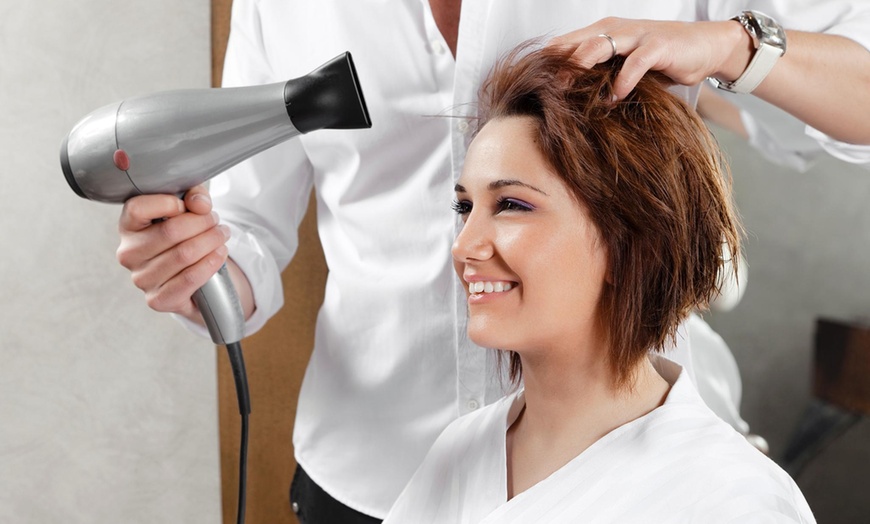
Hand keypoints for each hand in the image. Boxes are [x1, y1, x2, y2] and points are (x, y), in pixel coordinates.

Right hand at [116, 184, 230, 322]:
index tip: (190, 204)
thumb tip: (200, 205)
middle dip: (202, 223)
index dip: (169, 202)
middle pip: (170, 231)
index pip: (138, 208)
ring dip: (211, 242)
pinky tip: (220, 254)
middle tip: (216, 221)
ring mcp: (141, 279)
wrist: (192, 275)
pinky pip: (189, 279)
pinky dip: (210, 264)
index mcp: (128, 227)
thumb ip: (194, 196)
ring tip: (222, 235)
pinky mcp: (158, 299)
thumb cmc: (185, 236)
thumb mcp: (189, 207)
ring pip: (183, 255)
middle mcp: (129, 253)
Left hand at [549, 17, 749, 99]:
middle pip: (575, 44)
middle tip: (543, 92)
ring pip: (598, 45)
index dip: (548, 64)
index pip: (566, 43)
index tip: (533, 87)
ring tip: (570, 93)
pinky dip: (622, 81)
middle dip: (556, 67)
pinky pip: (635, 62)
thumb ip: (600, 76)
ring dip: (581, 69)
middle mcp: (616, 29)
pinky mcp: (658, 45)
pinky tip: (615, 98)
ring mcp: (637, 35)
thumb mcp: (623, 67)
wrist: (705, 47)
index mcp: (603, 32)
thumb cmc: (661, 60)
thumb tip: (567, 101)